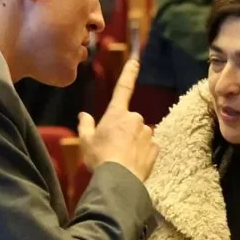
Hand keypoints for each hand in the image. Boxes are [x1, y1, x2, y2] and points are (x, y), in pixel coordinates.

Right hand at [79, 59, 158, 180]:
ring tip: (121, 157)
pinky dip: (141, 153)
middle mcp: (135, 118)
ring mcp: (147, 133)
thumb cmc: (100, 158)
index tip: (135, 60)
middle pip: (129, 120)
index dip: (129, 73)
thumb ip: (85, 125)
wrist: (119, 179)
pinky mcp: (155, 148)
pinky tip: (132, 163)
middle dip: (123, 129)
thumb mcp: (86, 141)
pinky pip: (148, 147)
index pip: (123, 88)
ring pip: (140, 133)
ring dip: (133, 141)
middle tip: (112, 146)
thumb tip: (83, 115)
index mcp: (117, 113)